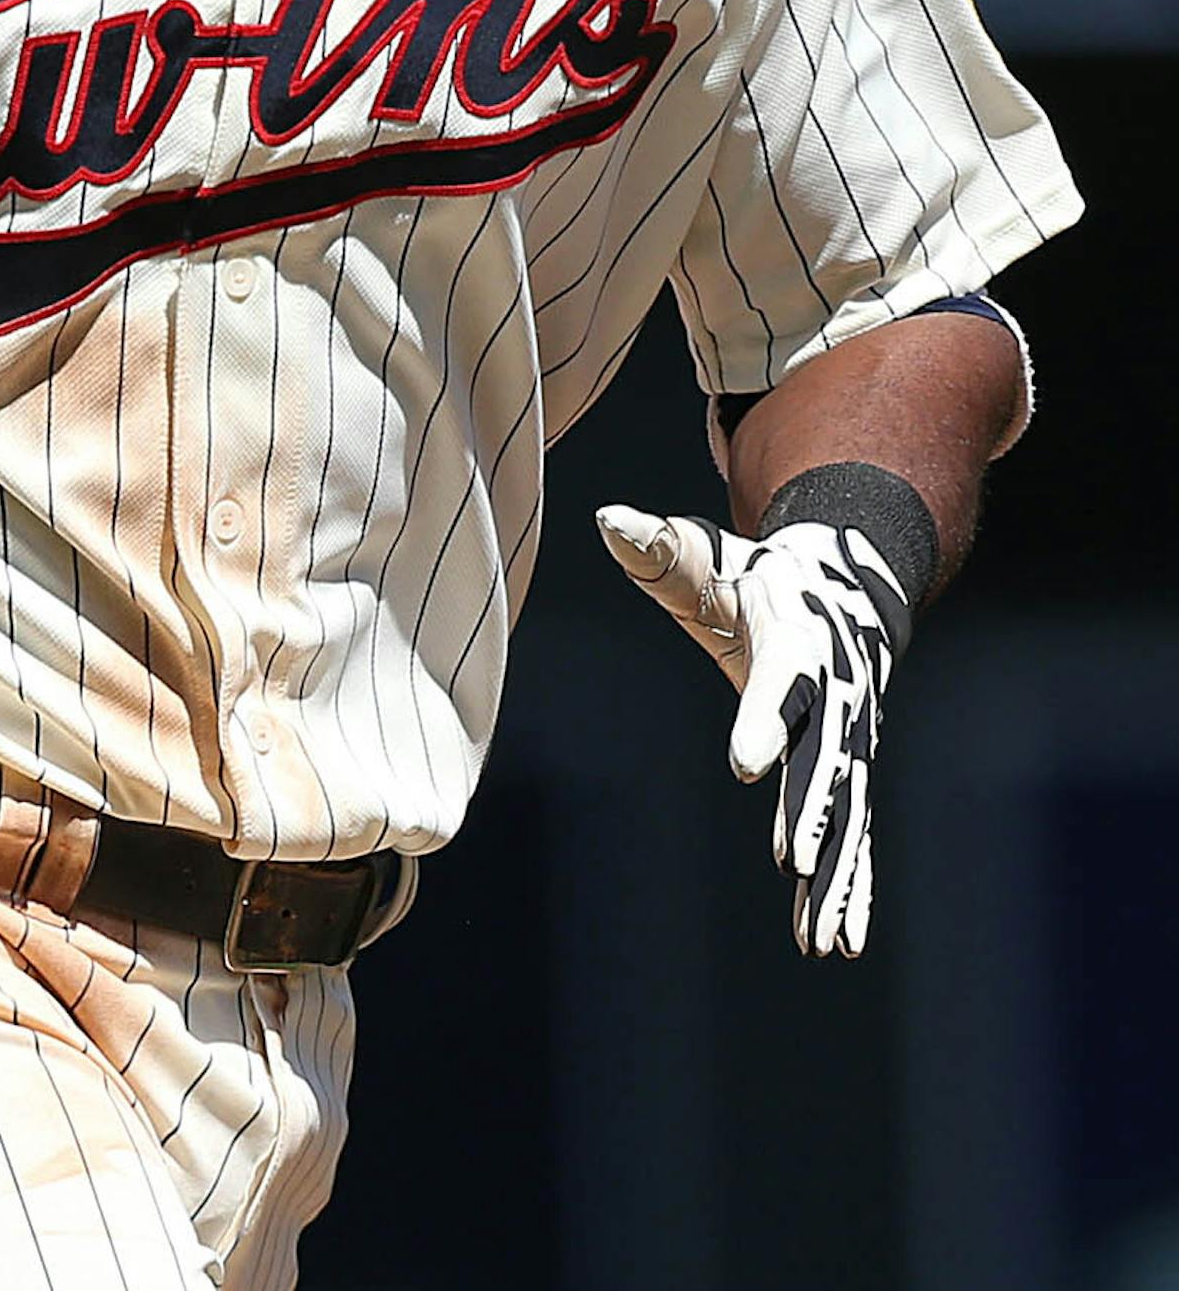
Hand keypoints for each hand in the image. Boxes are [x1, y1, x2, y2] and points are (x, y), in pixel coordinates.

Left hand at [594, 505, 909, 957]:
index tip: (745, 766)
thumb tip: (606, 519)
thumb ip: (656, 548)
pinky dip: (849, 885)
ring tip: (825, 940)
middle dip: (813, 810)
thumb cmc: (751, 575)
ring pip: (848, 814)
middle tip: (795, 860)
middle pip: (827, 759)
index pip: (780, 684)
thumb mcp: (703, 555)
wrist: (841, 586)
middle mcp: (834, 697)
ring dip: (837, 876)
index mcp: (795, 642)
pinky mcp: (848, 772)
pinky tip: (839, 938)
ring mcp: (849, 741)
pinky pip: (853, 835)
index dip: (763, 721)